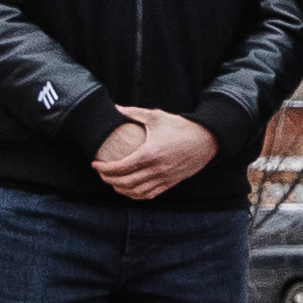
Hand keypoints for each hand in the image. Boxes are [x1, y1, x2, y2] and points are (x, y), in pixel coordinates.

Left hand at [93, 107, 218, 200]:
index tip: (95, 164)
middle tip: (101, 173)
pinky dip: (136, 195)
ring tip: (112, 182)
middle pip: (125, 182)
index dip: (104, 169)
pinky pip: (149, 194)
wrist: (207, 139)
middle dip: (108, 180)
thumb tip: (115, 108)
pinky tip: (129, 190)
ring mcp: (164, 178)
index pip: (120, 167)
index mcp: (150, 154)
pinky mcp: (171, 183)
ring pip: (136, 192)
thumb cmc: (181, 126)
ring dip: (120, 189)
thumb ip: (134, 113)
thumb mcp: (157, 116)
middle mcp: (156, 169)